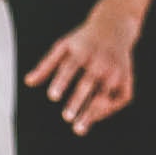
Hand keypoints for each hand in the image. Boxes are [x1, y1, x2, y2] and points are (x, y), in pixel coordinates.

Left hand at [26, 0, 138, 130]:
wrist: (115, 25)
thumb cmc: (84, 40)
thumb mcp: (63, 46)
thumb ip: (46, 65)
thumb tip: (28, 82)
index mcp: (83, 51)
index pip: (71, 67)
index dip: (62, 81)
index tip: (52, 96)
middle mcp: (101, 61)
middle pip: (89, 82)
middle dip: (78, 100)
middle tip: (66, 117)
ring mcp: (116, 70)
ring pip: (105, 94)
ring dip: (92, 112)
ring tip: (78, 129)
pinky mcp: (127, 78)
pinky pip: (120, 98)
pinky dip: (107, 111)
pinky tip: (93, 119)